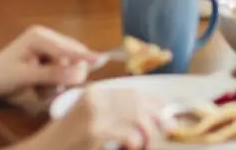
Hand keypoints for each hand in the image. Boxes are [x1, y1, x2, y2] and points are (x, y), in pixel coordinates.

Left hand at [0, 25, 98, 101]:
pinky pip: (62, 70)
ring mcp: (47, 47)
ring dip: (58, 81)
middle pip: (72, 54)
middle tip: (52, 90)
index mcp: (40, 36)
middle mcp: (47, 37)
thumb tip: (77, 74)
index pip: (67, 48)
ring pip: (68, 65)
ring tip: (40, 90)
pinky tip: (40, 88)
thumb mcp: (25, 77)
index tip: (100, 60)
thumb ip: (53, 74)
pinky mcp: (46, 58)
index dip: (83, 57)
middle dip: (66, 74)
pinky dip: (54, 82)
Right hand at [33, 85, 164, 149]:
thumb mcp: (89, 119)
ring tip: (145, 146)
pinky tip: (132, 148)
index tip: (168, 113)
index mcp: (95, 92)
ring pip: (138, 117)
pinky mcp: (95, 131)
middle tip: (169, 130)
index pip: (133, 92)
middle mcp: (96, 98)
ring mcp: (95, 114)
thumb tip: (148, 116)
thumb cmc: (66, 141)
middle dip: (158, 117)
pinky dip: (136, 142)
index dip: (155, 103)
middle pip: (139, 103)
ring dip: (148, 134)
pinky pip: (129, 135)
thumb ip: (114, 113)